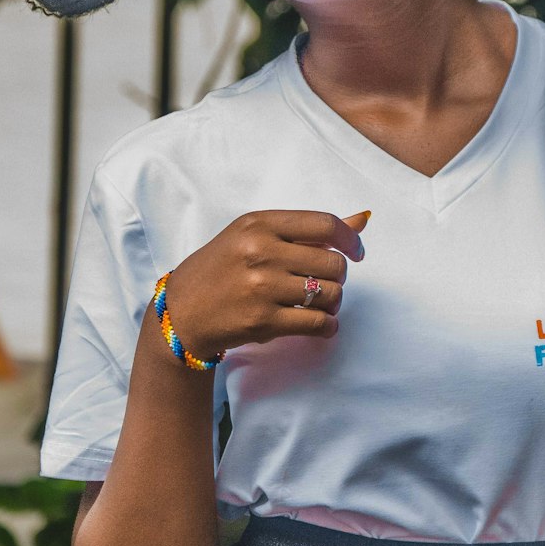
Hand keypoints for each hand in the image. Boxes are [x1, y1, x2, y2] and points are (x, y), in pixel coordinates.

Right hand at [161, 208, 369, 355]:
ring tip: (320, 303)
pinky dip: (328, 325)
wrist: (182, 311)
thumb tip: (362, 219)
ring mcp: (261, 287)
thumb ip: (307, 230)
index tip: (356, 252)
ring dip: (333, 302)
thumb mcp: (256, 235)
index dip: (349, 239)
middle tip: (326, 282)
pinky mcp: (263, 321)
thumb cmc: (222, 268)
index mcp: (259, 224)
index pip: (324, 225)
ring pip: (330, 294)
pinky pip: (318, 323)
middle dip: (338, 276)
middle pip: (333, 263)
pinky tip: (322, 323)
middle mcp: (260, 252)